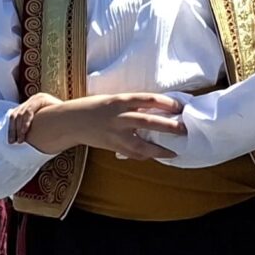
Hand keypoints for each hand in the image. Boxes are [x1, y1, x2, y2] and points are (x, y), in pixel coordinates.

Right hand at [26, 94, 186, 159]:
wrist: (69, 121)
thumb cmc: (93, 108)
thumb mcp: (113, 100)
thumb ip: (132, 105)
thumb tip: (158, 109)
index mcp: (120, 100)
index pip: (148, 99)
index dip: (167, 102)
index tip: (181, 107)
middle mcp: (118, 116)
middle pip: (148, 121)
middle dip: (168, 126)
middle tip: (185, 129)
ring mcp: (114, 132)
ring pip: (140, 143)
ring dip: (159, 148)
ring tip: (174, 151)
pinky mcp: (111, 145)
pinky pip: (131, 152)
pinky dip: (144, 155)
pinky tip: (155, 156)